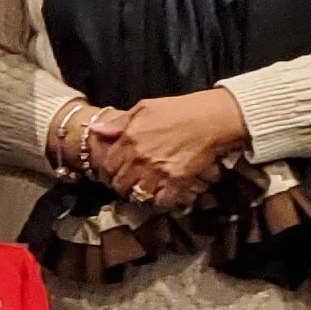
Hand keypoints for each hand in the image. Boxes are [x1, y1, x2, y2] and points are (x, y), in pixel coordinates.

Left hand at [86, 88, 246, 211]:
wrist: (214, 118)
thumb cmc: (180, 110)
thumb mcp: (145, 108)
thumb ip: (119, 123)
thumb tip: (96, 130)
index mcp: (129, 139)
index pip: (107, 167)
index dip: (109, 173)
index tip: (115, 174)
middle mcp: (140, 158)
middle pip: (121, 184)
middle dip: (124, 186)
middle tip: (131, 184)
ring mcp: (158, 171)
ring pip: (139, 195)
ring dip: (142, 194)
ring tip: (148, 189)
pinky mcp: (177, 181)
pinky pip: (161, 201)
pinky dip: (162, 200)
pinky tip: (164, 193)